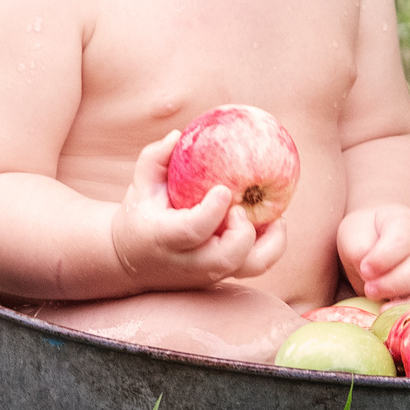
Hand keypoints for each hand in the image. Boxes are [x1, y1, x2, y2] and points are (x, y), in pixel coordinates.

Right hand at [111, 130, 289, 288]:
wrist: (133, 261)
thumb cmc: (140, 215)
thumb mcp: (140, 185)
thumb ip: (155, 158)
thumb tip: (178, 135)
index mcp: (165, 238)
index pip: (193, 231)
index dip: (212, 212)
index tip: (223, 190)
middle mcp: (189, 262)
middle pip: (226, 258)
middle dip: (243, 233)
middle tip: (243, 208)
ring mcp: (208, 273)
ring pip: (250, 268)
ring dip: (270, 243)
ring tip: (276, 217)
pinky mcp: (223, 275)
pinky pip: (257, 265)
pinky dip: (271, 245)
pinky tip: (272, 220)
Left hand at [337, 205, 409, 302]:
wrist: (377, 241)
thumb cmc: (366, 236)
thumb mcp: (354, 233)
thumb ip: (360, 248)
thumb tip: (370, 274)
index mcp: (408, 223)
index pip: (404, 238)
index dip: (384, 257)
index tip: (364, 269)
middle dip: (394, 283)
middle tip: (369, 290)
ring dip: (407, 301)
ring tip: (382, 307)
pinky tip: (395, 316)